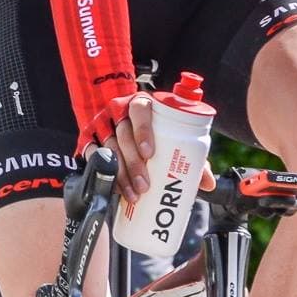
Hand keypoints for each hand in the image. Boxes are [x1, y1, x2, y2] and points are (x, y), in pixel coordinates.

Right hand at [91, 92, 214, 214]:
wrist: (122, 117)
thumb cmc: (154, 128)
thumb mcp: (171, 134)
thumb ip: (190, 154)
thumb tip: (208, 183)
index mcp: (140, 103)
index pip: (140, 110)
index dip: (143, 131)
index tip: (150, 153)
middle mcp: (118, 110)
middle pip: (123, 134)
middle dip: (133, 162)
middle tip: (144, 185)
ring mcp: (101, 123)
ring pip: (108, 147)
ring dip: (121, 173)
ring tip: (133, 194)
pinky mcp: (88, 137)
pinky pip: (92, 155)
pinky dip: (104, 173)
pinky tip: (115, 189)